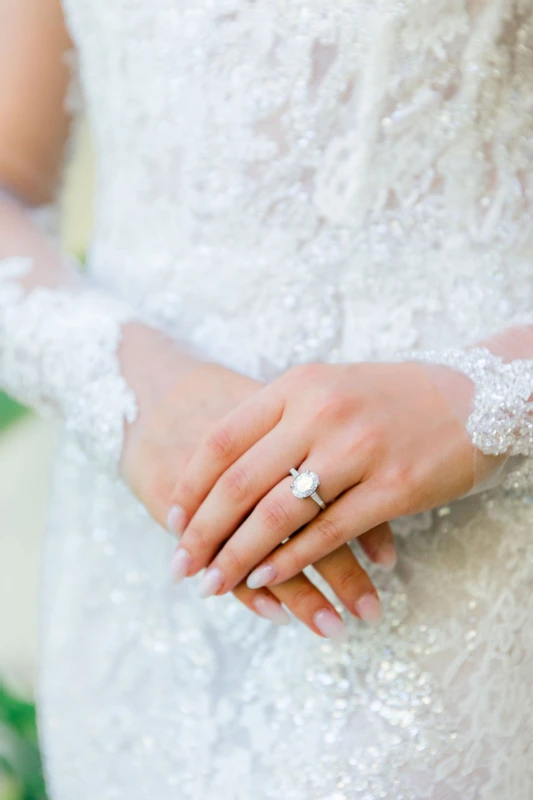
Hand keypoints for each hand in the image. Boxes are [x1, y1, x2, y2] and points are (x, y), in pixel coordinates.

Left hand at [171, 360, 474, 595]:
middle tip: (182, 566)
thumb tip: (225, 469)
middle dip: (203, 531)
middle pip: (241, 482)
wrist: (476, 393)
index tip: (172, 520)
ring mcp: (358, 449)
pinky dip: (291, 563)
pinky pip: (327, 533)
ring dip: (239, 557)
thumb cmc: (393, 396)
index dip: (190, 486)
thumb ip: (281, 420)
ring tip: (213, 583)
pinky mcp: (393, 487)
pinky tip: (267, 582)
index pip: (223, 440)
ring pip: (278, 514)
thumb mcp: (330, 388)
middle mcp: (321, 412)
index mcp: (298, 385)